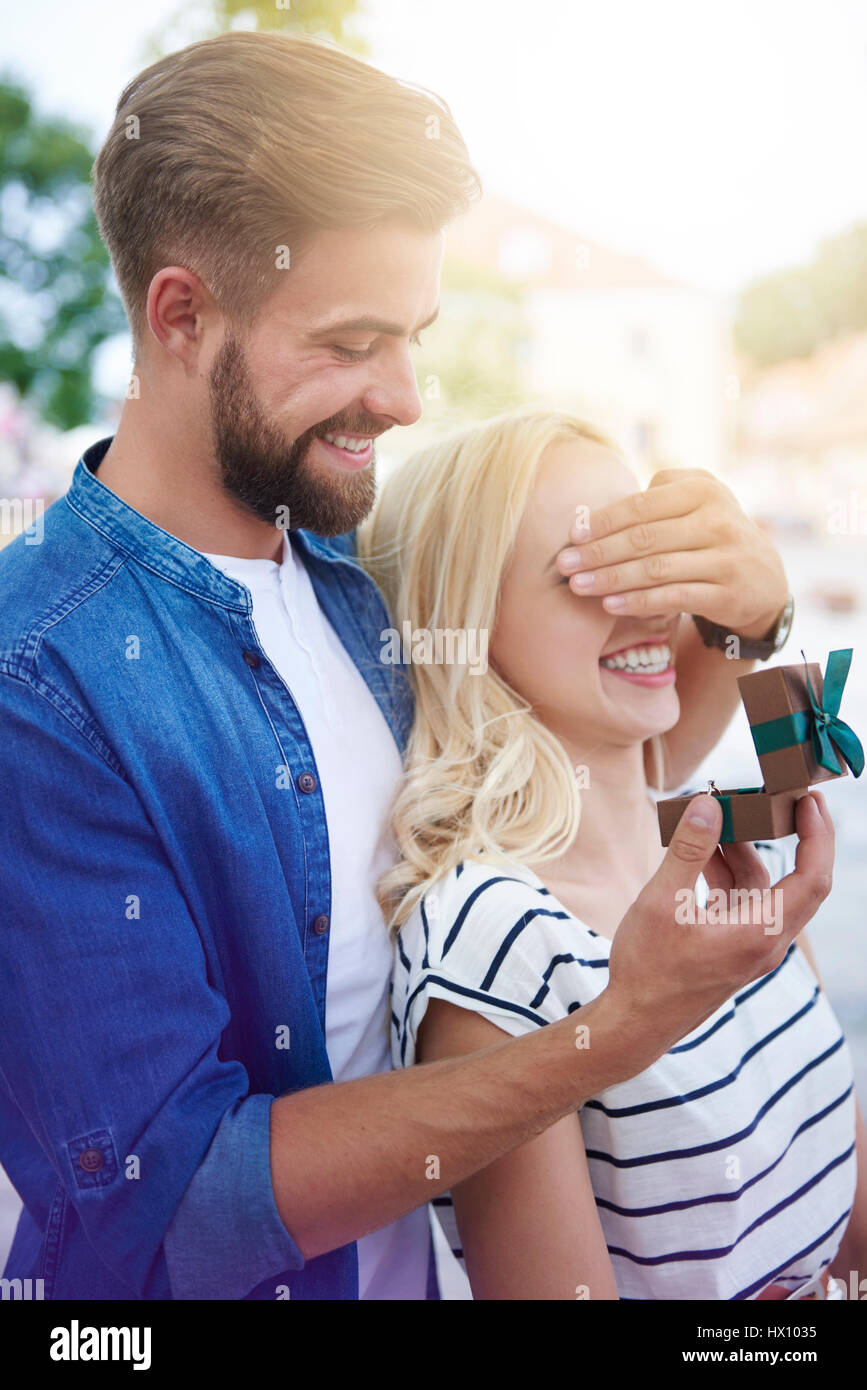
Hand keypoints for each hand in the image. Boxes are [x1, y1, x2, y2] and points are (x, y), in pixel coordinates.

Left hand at [557, 469, 788, 639]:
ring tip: (578, 586)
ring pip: (656, 570)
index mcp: (703, 490)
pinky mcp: (728, 593)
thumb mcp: (696, 499)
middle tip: (564, 565)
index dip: (603, 522)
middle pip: (644, 538)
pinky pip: (674, 598)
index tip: (572, 536)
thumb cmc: (710, 532)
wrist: (763, 577)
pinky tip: (610, 604)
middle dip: (598, 553)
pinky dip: (638, 601)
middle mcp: (718, 520)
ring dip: (611, 579)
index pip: (641, 506)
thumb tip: (601, 509)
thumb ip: (657, 494)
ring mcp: (726, 558)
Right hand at [606, 791, 834, 1057]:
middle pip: (795, 879)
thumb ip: (689, 851)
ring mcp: (750, 946)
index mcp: (761, 933)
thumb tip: (709, 804)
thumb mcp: (662, 902)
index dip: (818, 835)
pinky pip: (741, 902)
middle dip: (786, 835)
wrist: (634, 1024)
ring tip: (715, 816)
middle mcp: (765, 941)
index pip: (813, 878)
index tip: (810, 799)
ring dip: (742, 852)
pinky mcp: (732, 948)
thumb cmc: (648, 970)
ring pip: (762, 888)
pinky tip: (700, 852)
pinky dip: (726, 874)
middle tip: (775, 795)